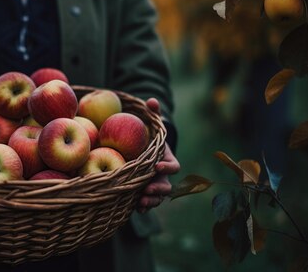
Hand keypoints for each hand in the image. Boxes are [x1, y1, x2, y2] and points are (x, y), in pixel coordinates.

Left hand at [137, 98, 180, 212]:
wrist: (142, 152)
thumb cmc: (148, 137)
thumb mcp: (151, 125)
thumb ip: (153, 114)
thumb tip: (151, 100)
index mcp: (167, 160)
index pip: (173, 167)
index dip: (167, 167)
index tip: (157, 165)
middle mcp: (163, 176)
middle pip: (166, 186)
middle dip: (158, 189)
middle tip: (147, 188)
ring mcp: (154, 186)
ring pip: (157, 198)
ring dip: (150, 201)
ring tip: (141, 202)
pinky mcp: (143, 193)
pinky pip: (145, 203)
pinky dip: (141, 207)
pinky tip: (134, 208)